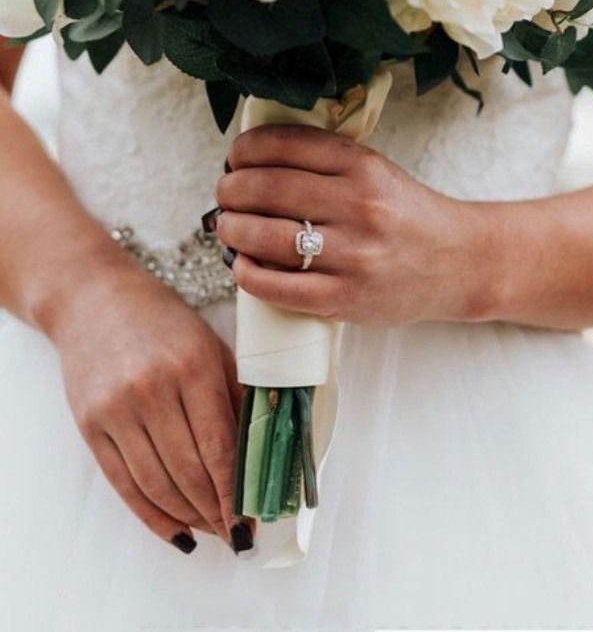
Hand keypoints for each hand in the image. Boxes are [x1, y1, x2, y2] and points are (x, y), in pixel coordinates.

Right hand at [49, 250, 253, 554]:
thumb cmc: (162, 320)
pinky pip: (123, 483)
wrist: (93, 299)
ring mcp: (116, 408)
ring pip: (157, 483)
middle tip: (236, 533)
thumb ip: (235, 394)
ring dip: (188, 516)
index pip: (219, 445)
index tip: (252, 520)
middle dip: (216, 510)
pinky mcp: (89, 424)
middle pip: (189, 471)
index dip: (236, 491)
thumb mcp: (210, 344)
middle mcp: (152, 388)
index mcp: (192, 365)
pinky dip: (151, 514)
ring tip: (210, 530)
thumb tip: (261, 451)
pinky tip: (175, 529)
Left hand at [215, 124, 481, 325]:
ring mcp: (352, 255)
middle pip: (266, 188)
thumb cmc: (406, 214)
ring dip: (231, 228)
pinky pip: (277, 286)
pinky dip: (247, 272)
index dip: (246, 149)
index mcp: (363, 166)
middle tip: (225, 193)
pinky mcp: (344, 299)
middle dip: (231, 189)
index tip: (236, 157)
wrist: (458, 263)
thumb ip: (324, 160)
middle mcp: (359, 206)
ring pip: (266, 236)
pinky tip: (243, 263)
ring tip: (227, 226)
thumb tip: (251, 158)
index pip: (285, 144)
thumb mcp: (376, 170)